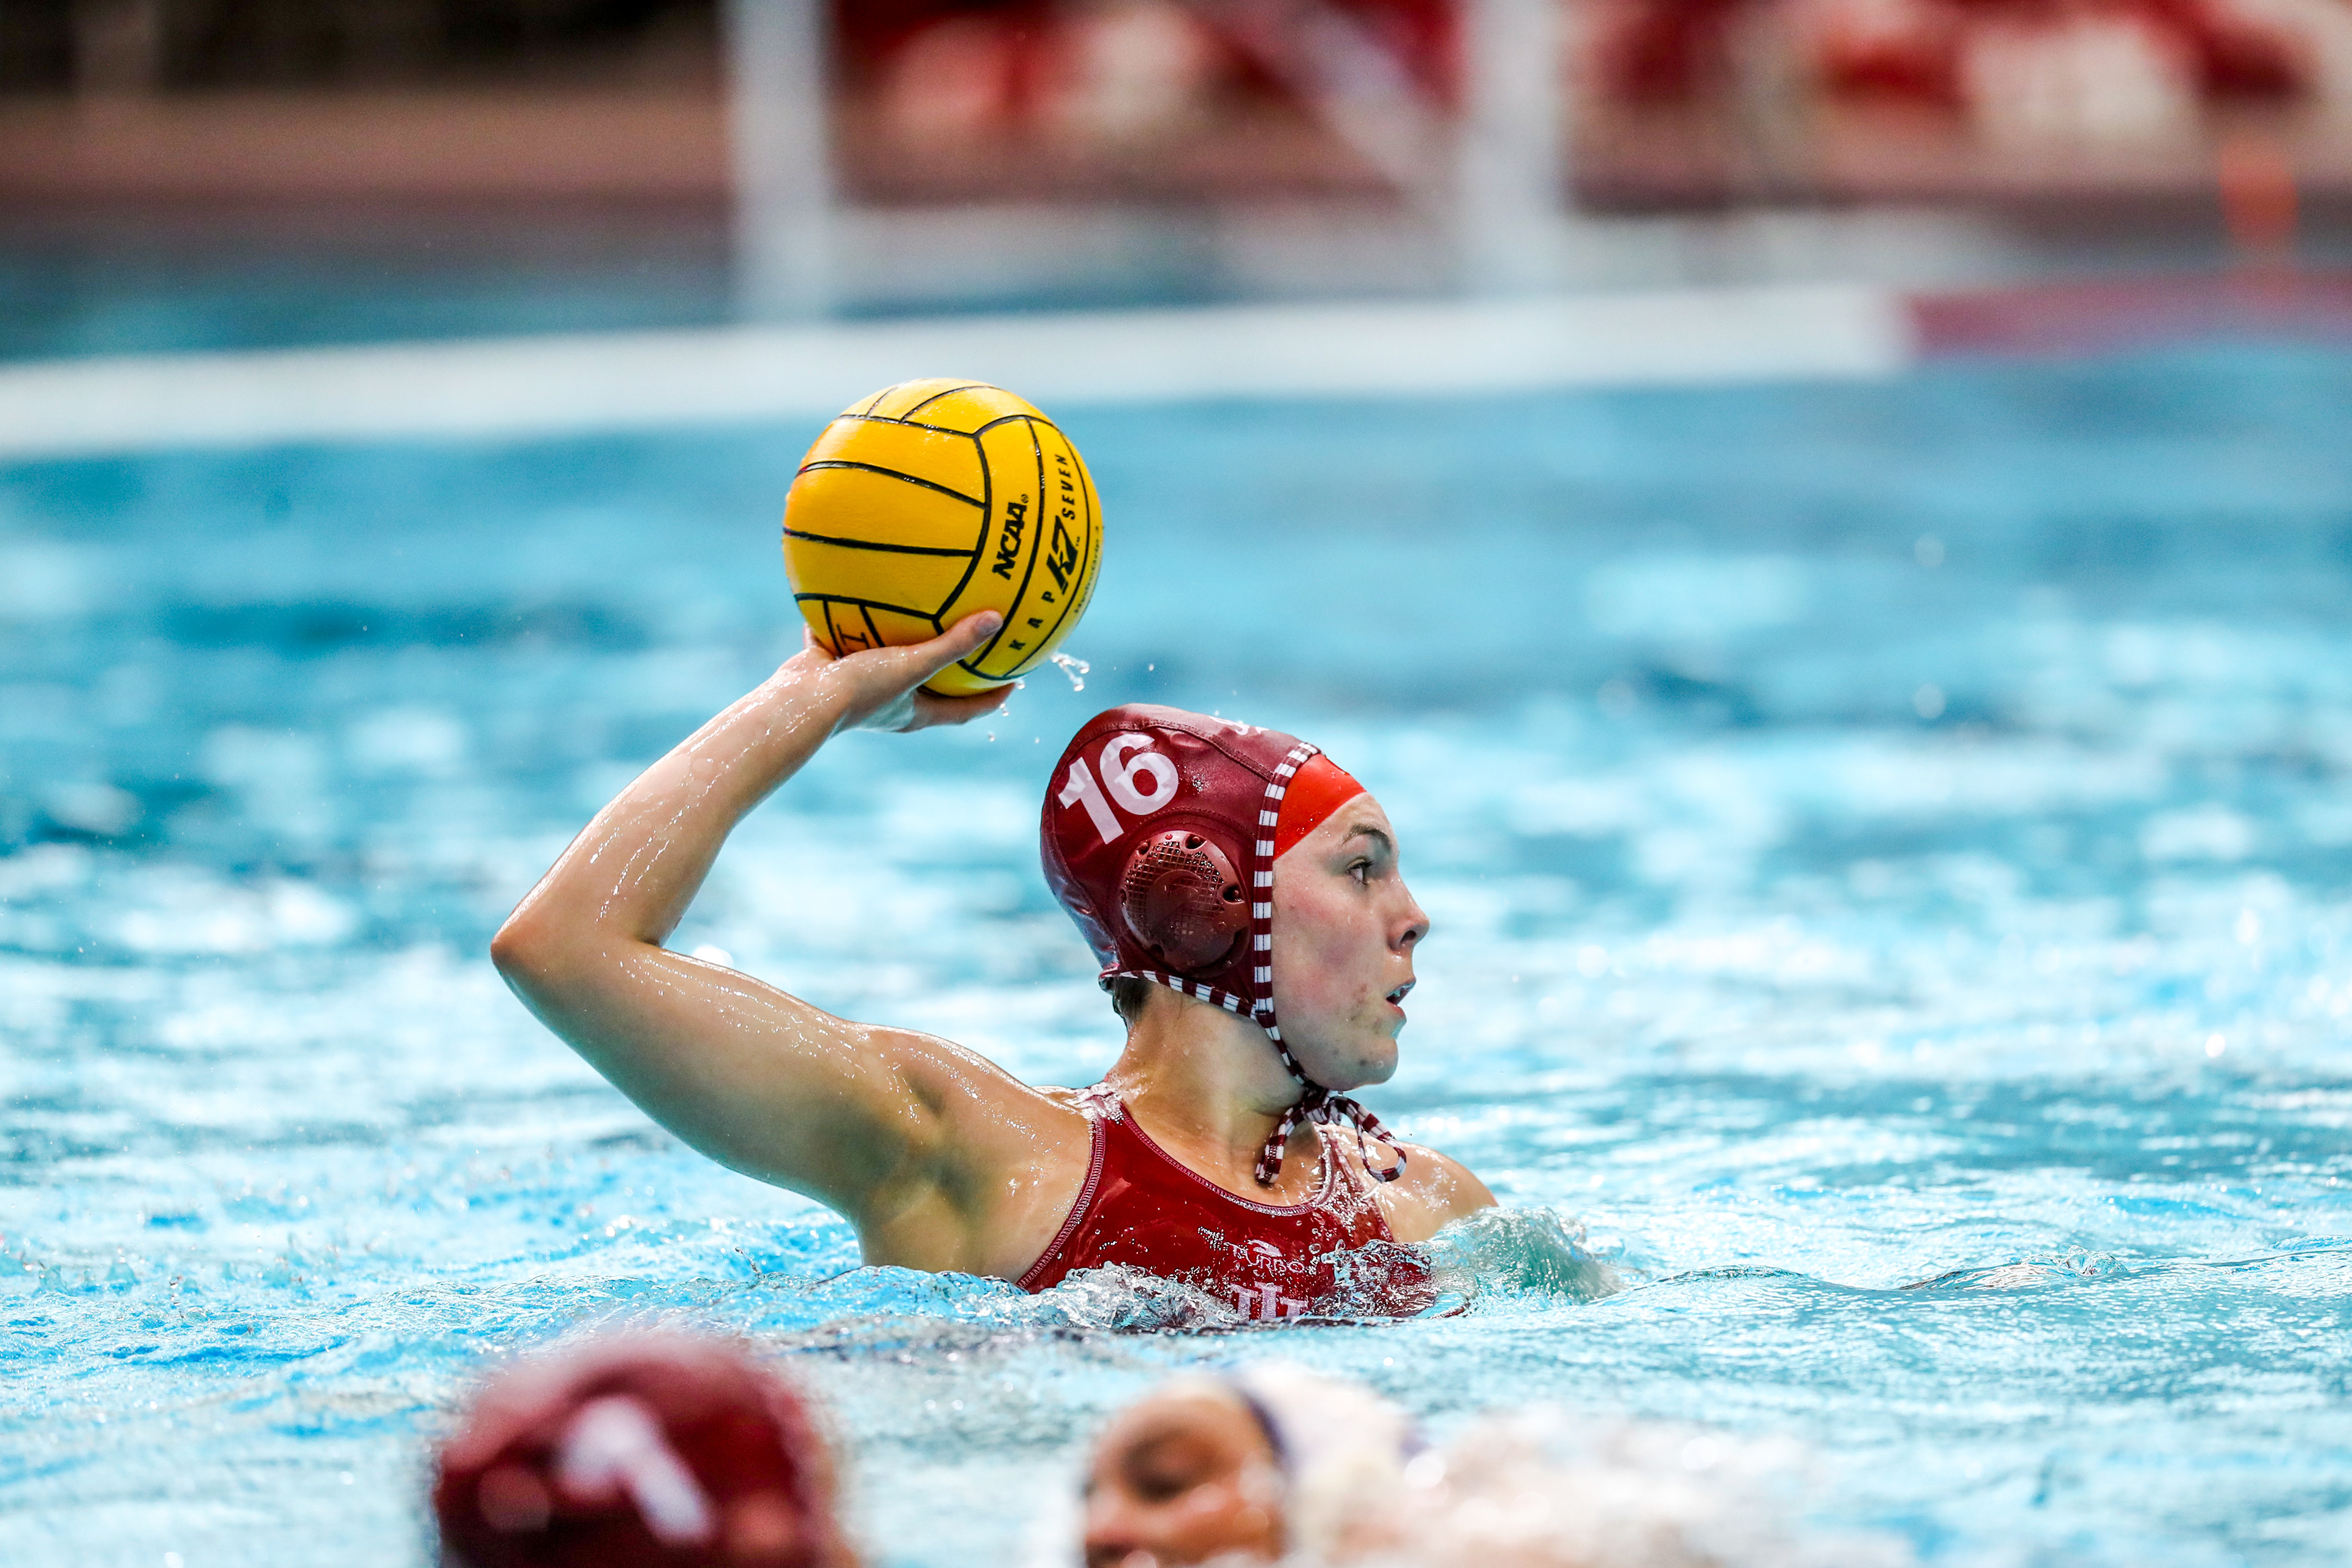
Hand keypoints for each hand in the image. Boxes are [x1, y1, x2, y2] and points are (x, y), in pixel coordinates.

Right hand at [801, 611, 1012, 734]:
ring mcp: (861, 683)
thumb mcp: (914, 664)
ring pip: (891, 660)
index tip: (1014, 680)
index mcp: (915, 712)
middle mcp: (891, 702)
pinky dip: (859, 617)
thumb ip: (953, 644)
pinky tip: (863, 586)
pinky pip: (851, 637)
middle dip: (953, 668)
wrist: (801, 698)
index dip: (991, 699)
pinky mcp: (835, 665)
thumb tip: (996, 619)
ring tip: (921, 609)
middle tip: (976, 640)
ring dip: (906, 640)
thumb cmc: (860, 690)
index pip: (965, 711)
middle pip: (932, 687)